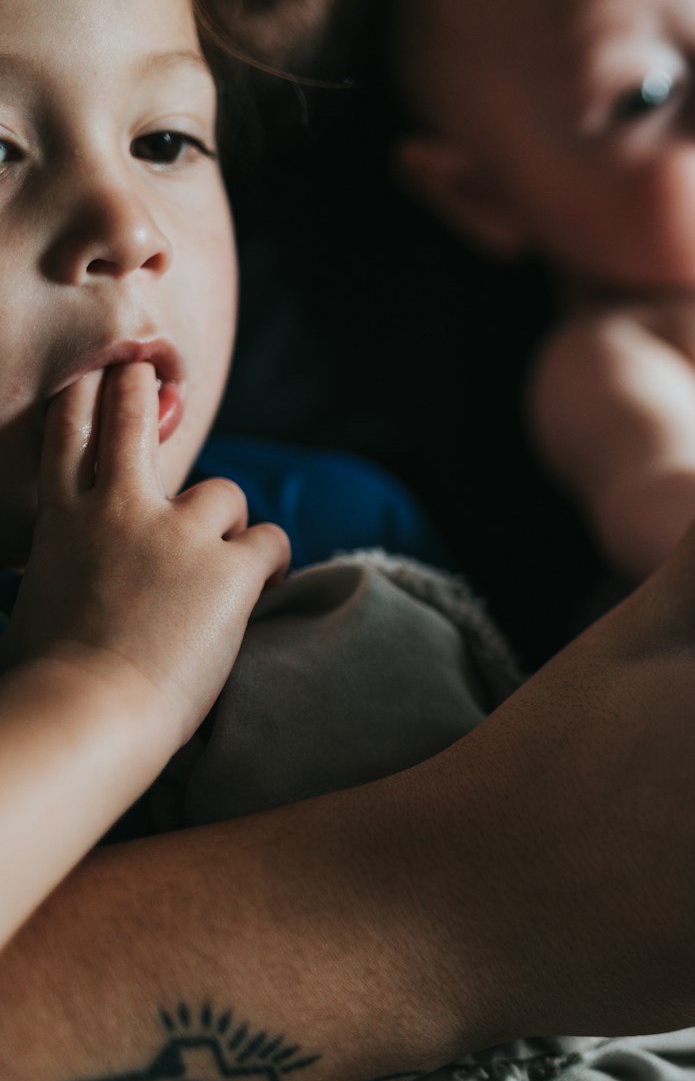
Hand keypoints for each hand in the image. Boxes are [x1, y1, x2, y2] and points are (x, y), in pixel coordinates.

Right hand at [0, 364, 289, 747]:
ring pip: (225, 493)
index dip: (83, 402)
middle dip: (138, 390)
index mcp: (59, 521)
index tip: (94, 378)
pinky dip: (270, 562)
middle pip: (131, 422)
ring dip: (230, 524)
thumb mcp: (37, 602)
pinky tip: (261, 589)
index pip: (67, 439)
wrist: (87, 710)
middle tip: (145, 370)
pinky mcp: (230, 567)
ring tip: (224, 566)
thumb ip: (64, 571)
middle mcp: (117, 510)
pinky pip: (270, 541)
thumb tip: (73, 584)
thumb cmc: (48, 680)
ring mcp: (177, 533)